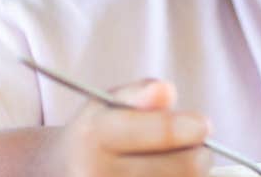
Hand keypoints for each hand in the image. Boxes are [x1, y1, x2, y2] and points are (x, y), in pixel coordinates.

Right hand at [41, 78, 213, 176]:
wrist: (58, 176)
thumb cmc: (96, 135)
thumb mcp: (108, 104)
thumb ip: (139, 94)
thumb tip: (166, 92)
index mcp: (95, 136)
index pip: (162, 132)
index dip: (192, 127)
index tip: (203, 124)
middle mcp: (96, 175)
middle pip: (186, 167)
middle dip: (198, 152)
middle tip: (194, 146)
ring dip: (192, 175)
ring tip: (174, 164)